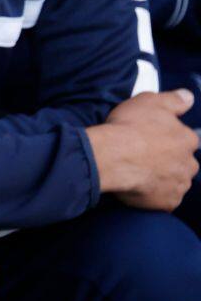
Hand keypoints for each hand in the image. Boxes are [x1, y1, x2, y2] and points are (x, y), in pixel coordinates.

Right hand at [86, 89, 199, 210]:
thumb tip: (188, 97)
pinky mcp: (166, 203)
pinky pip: (163, 200)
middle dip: (169, 161)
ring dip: (163, 178)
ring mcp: (178, 185)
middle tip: (144, 156)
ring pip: (175, 182)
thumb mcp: (150, 101)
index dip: (166, 138)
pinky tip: (139, 187)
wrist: (111, 157)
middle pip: (182, 163)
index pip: (185, 139)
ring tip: (139, 172)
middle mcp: (189, 164)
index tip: (150, 138)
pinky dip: (154, 195)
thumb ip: (174, 99)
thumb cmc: (129, 127)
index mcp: (186, 139)